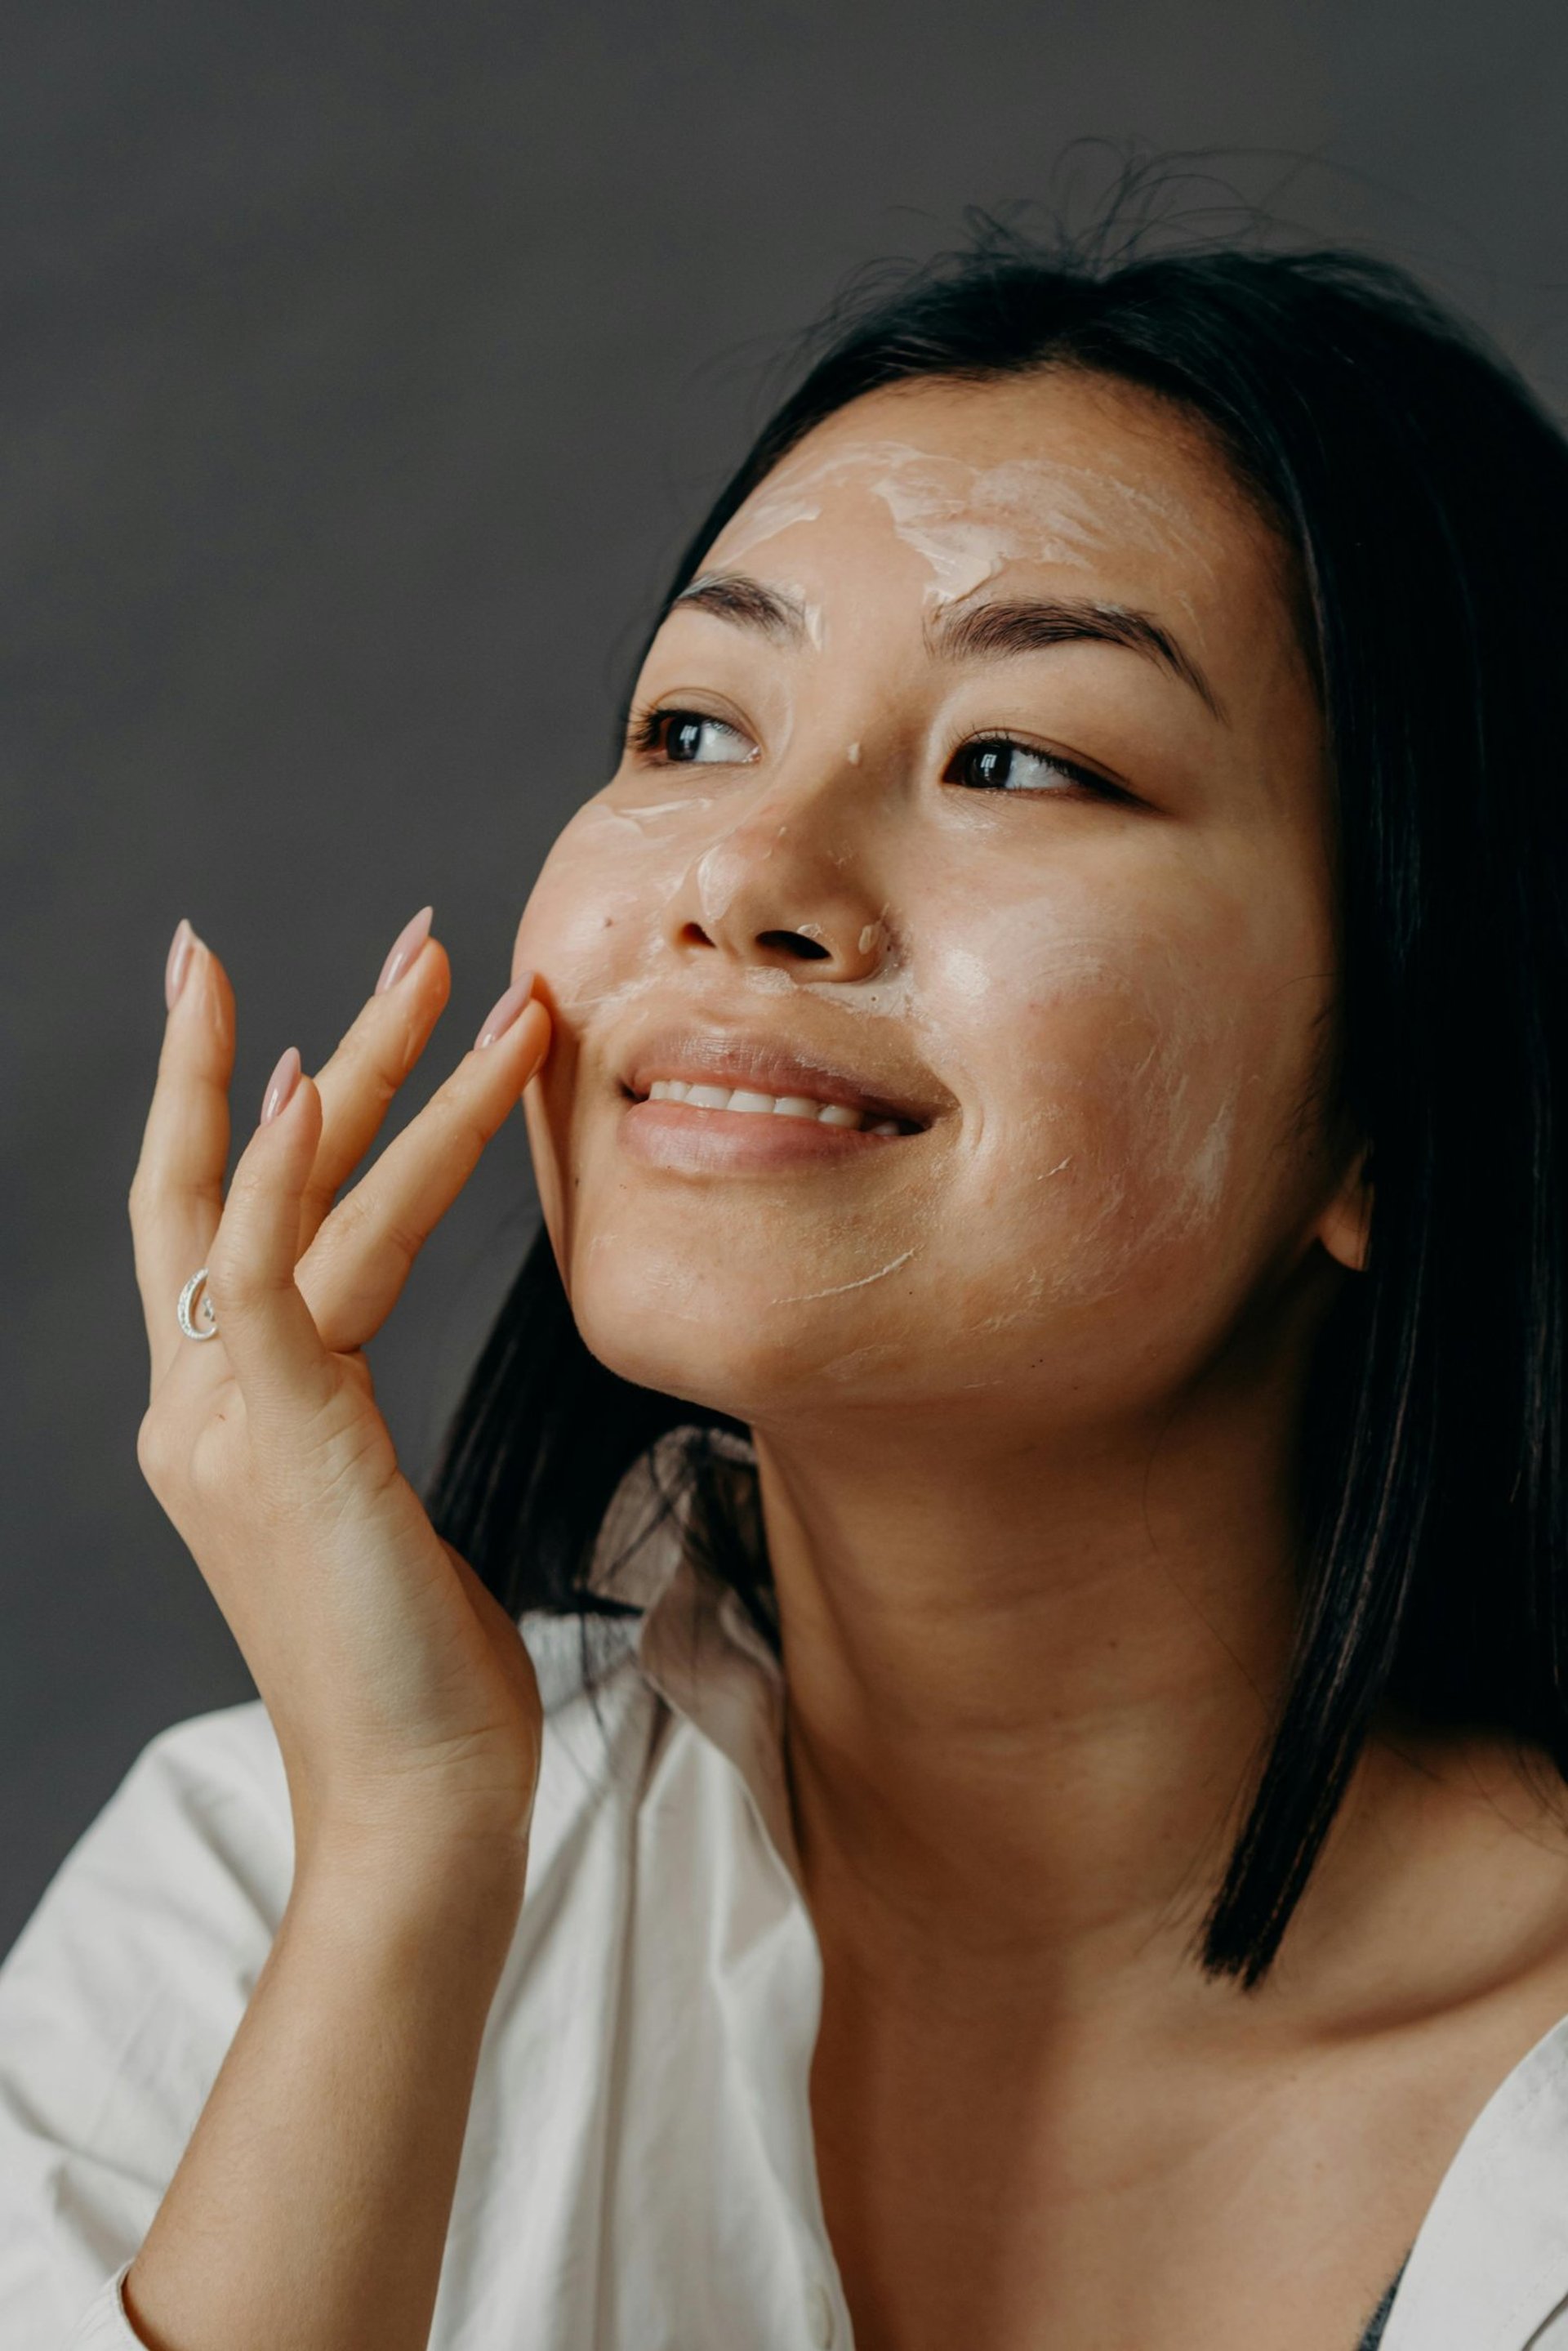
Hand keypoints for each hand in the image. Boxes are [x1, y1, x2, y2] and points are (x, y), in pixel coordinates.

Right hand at [129, 912, 551, 1874]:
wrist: (417, 1799)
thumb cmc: (419, 1670)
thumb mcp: (376, 1520)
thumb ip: (345, 1429)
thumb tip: (367, 1384)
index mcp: (218, 1419)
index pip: (212, 1226)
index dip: (226, 1105)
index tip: (264, 1000)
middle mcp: (195, 1407)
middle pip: (224, 1182)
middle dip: (309, 1049)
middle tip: (410, 940)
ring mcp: (220, 1423)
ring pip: (279, 1201)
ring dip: (367, 1072)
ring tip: (452, 970)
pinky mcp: (275, 1443)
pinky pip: (260, 1278)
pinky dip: (280, 1172)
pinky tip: (311, 1085)